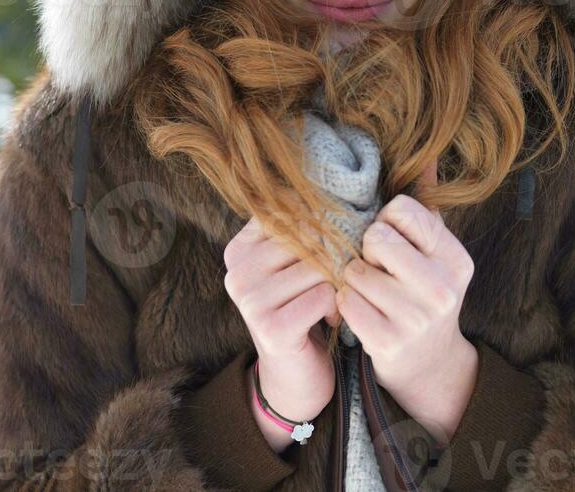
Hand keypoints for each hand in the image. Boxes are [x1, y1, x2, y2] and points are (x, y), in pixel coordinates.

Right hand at [223, 214, 338, 444]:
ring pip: (319, 265)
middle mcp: (237, 272)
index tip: (325, 248)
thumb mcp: (296, 263)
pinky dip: (336, 306)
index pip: (289, 211)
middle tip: (333, 279)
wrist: (294, 377)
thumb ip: (303, 229)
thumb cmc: (301, 308)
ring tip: (328, 301)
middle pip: (307, 236)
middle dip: (333, 254)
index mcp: (239, 249)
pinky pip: (324, 294)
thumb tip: (337, 197)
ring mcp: (251, 301)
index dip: (320, 222)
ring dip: (336, 283)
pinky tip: (327, 319)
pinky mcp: (271, 328)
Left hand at [336, 160, 477, 436]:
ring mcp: (416, 318)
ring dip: (354, 278)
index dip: (387, 220)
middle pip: (376, 238)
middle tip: (377, 265)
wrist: (429, 362)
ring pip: (355, 270)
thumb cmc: (423, 290)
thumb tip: (426, 156)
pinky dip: (346, 303)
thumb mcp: (434, 250)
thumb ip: (427, 204)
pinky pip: (345, 301)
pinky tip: (362, 310)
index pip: (404, 210)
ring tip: (371, 289)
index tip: (391, 237)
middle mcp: (442, 287)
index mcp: (455, 257)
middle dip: (367, 249)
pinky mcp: (388, 342)